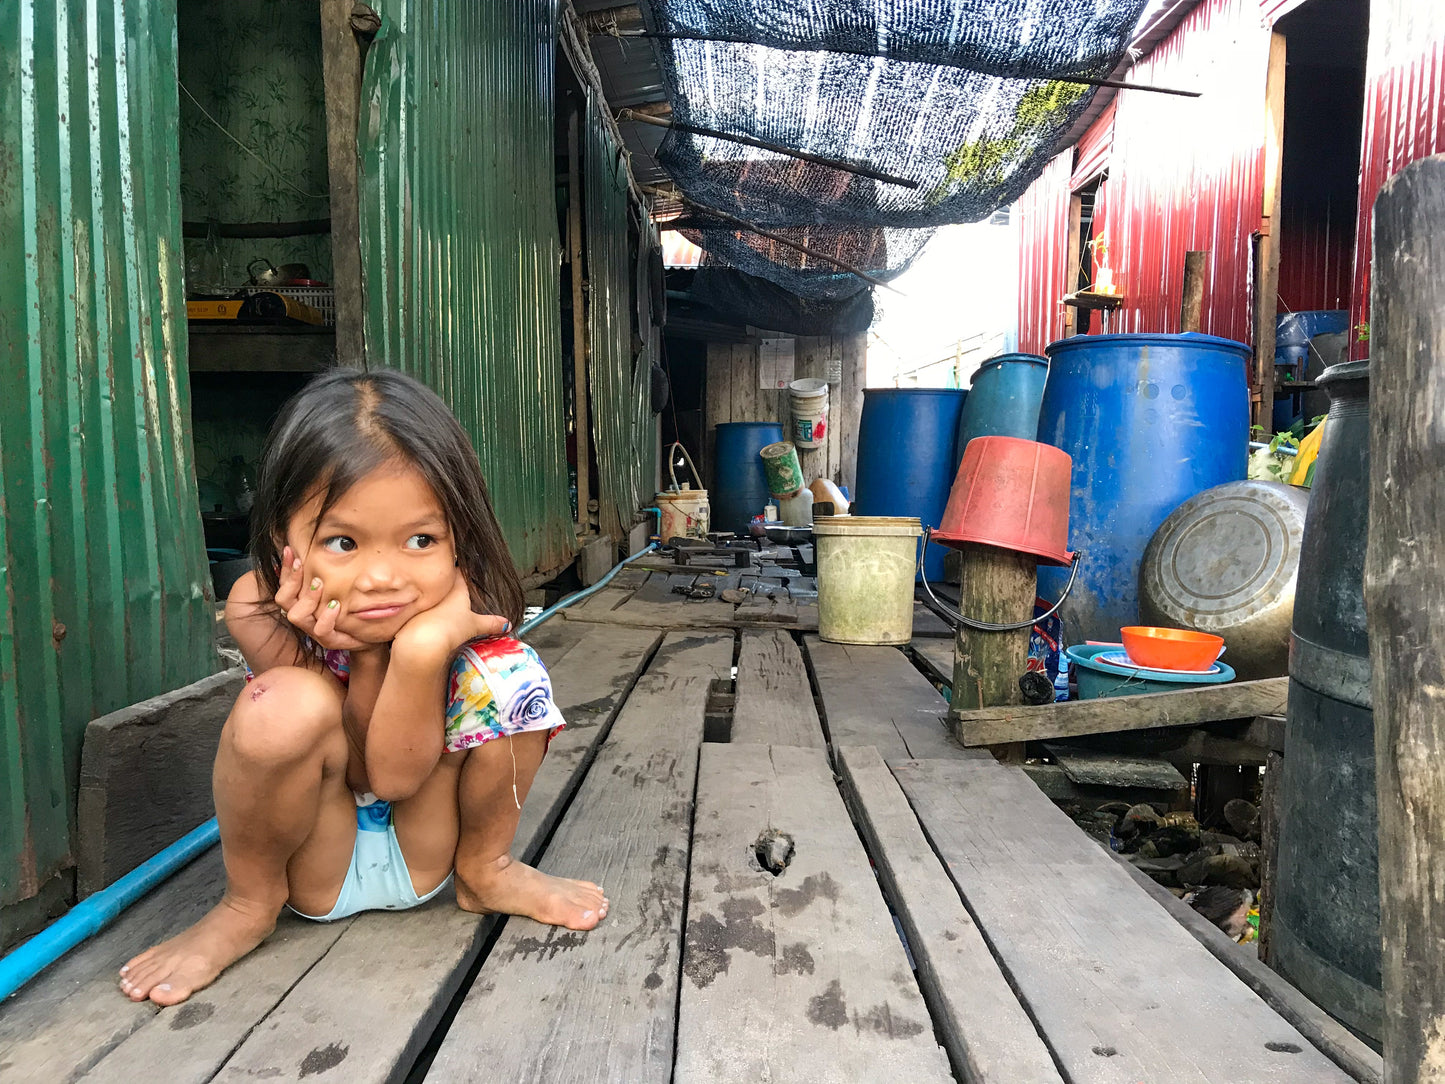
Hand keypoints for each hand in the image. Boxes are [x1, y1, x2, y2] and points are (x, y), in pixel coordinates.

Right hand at [273, 544, 367, 651]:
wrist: (371, 630)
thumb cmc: (353, 605)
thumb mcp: (341, 583)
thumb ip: (327, 568)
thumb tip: (321, 544)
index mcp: (303, 601)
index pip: (285, 584)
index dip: (285, 568)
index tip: (290, 549)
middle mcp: (305, 615)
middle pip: (283, 599)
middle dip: (291, 580)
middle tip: (303, 564)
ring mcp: (315, 629)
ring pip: (296, 615)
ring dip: (308, 597)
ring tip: (319, 583)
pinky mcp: (330, 640)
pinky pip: (321, 630)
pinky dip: (327, 617)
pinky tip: (335, 605)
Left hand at [392, 569, 509, 660]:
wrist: (421, 642)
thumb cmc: (448, 628)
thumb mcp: (475, 625)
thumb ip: (491, 623)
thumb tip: (506, 624)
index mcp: (455, 585)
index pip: (461, 570)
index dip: (465, 571)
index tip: (467, 573)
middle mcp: (436, 588)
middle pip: (444, 581)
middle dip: (449, 585)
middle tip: (457, 592)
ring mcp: (422, 598)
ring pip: (430, 593)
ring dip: (435, 599)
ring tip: (442, 609)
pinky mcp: (409, 611)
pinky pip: (418, 608)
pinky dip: (422, 613)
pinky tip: (426, 623)